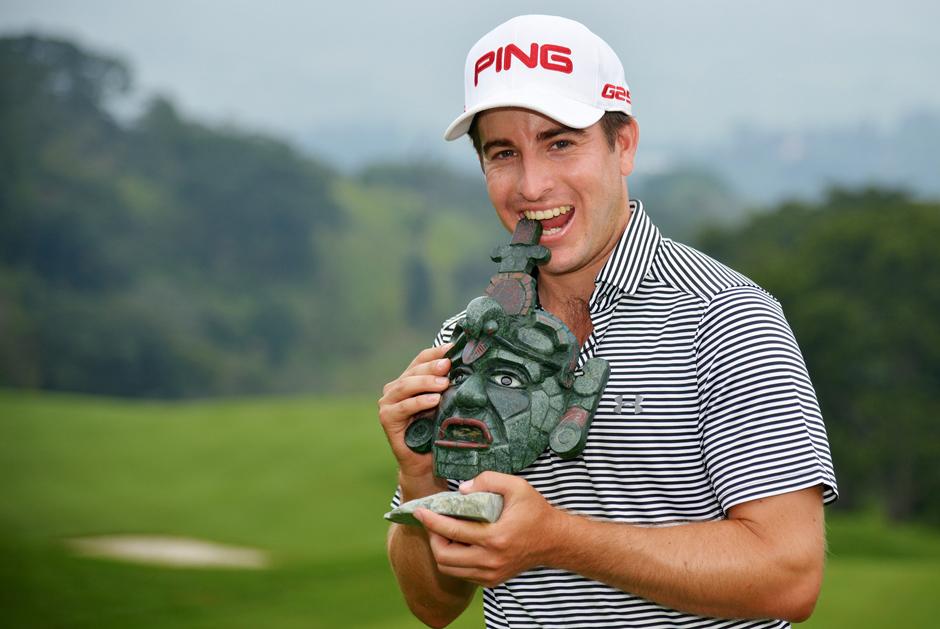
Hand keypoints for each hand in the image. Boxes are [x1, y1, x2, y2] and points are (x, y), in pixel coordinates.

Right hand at [378, 343, 452, 484]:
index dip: (436, 352)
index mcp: (410, 380)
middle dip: (432, 366)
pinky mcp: (387, 418)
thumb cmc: (438, 431)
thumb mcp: (446, 404)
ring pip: (406, 386)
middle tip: (448, 365)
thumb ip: (449, 387)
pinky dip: (419, 402)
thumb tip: (470, 367)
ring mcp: (389, 403)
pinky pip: (403, 407)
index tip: (453, 348)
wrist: (426, 463)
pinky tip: (433, 400)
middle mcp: (396, 388)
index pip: (421, 359)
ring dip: (425, 382)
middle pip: (413, 370)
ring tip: (443, 383)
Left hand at [414, 471, 560, 587]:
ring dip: (440, 550)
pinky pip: (462, 573)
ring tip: (442, 530)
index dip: (431, 520)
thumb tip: (462, 490)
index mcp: (495, 538)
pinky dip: (453, 559)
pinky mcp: (492, 580)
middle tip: (431, 521)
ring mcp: (491, 574)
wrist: (555, 540)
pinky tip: (456, 542)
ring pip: (450, 569)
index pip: (452, 532)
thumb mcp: (517, 486)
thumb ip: (488, 480)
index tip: (419, 510)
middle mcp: (491, 561)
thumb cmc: (536, 512)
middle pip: (444, 557)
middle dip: (432, 537)